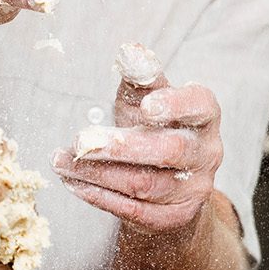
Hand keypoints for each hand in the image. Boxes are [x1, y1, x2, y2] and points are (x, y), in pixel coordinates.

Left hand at [53, 43, 223, 235]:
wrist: (169, 184)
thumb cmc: (155, 127)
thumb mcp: (147, 98)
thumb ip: (140, 76)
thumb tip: (130, 51)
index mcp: (204, 117)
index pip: (199, 106)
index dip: (175, 106)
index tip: (146, 105)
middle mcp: (207, 153)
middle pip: (168, 151)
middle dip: (122, 147)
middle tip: (82, 140)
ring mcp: (193, 190)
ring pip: (145, 185)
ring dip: (98, 173)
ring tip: (61, 160)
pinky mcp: (173, 218)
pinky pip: (133, 210)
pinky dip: (98, 196)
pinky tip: (72, 182)